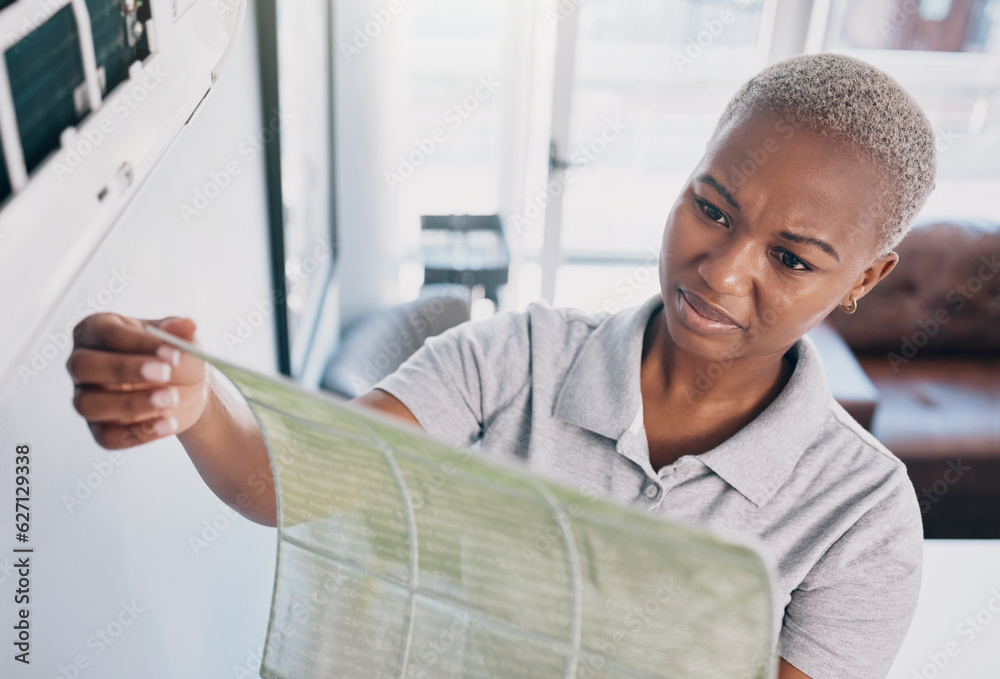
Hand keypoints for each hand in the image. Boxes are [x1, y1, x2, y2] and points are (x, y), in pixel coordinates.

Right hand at [66, 314, 210, 448]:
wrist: (186, 388)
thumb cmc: (175, 356)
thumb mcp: (181, 339)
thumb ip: (180, 333)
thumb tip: (187, 325)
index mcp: (96, 330)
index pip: (106, 333)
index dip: (139, 343)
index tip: (174, 354)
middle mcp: (81, 363)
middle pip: (82, 366)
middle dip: (123, 370)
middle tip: (164, 374)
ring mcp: (85, 397)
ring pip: (88, 404)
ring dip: (130, 404)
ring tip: (171, 399)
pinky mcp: (97, 428)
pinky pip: (106, 437)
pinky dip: (138, 434)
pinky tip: (168, 424)